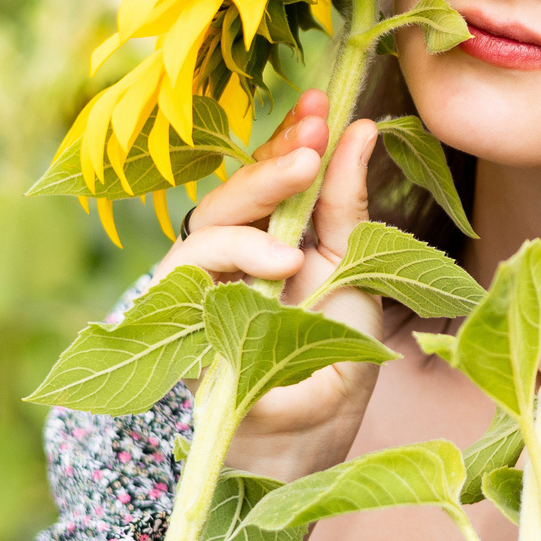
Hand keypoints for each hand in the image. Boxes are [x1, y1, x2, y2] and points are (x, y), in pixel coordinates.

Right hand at [151, 90, 385, 481]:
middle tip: (311, 140)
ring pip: (204, 226)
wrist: (311, 436)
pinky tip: (280, 266)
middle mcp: (226, 255)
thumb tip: (361, 128)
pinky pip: (189, 276)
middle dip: (269, 162)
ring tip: (303, 223)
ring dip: (253, 213)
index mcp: (267, 236)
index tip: (322, 104)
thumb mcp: (351, 269)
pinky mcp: (178, 323)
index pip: (266, 175)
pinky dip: (237, 263)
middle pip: (230, 193)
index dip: (288, 138)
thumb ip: (344, 203)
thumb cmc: (329, 355)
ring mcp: (198, 288)